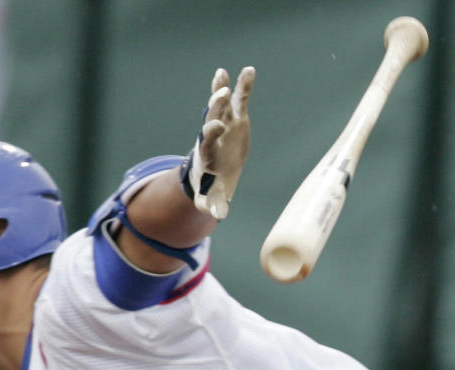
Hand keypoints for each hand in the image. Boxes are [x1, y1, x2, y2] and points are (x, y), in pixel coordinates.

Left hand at [183, 66, 255, 219]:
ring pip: (222, 106)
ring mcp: (225, 125)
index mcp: (207, 155)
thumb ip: (215, 205)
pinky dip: (241, 87)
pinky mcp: (236, 120)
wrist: (209, 176)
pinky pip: (239, 101)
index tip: (215, 126)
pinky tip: (248, 71)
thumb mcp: (212, 200)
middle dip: (215, 108)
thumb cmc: (211, 189)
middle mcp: (213, 137)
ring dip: (223, 91)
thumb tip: (220, 215)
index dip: (210, 133)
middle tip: (220, 95)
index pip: (206, 142)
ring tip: (224, 74)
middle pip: (212, 119)